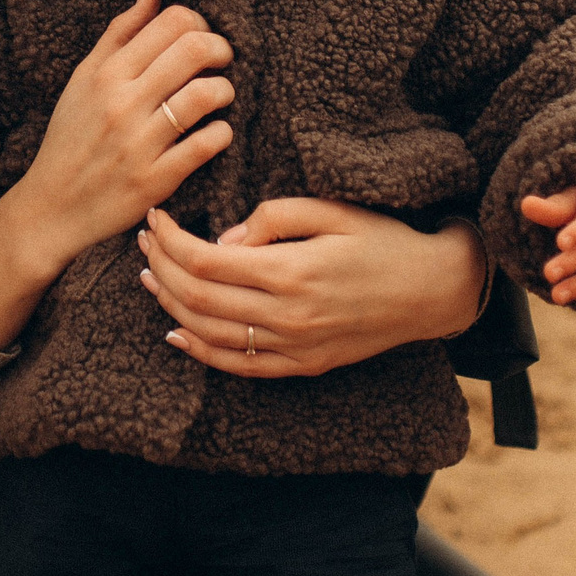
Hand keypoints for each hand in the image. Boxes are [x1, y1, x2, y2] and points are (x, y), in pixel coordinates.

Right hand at [0, 0, 236, 273]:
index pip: (172, 22)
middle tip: (220, 62)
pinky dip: (221, 133)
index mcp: (106, 73)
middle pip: (194, 50)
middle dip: (221, 50)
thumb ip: (121, 33)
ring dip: (224, 91)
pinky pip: (206, 144)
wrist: (52, 207)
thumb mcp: (84, 79)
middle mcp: (122, 103)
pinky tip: (214, 133)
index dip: (199, 23)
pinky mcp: (155, 180)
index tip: (200, 39)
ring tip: (218, 97)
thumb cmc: (71, 138)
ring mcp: (139, 143)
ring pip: (205, 95)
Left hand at [141, 199, 485, 377]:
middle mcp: (287, 316)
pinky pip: (239, 365)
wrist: (431, 290)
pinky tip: (178, 331)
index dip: (170, 241)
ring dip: (170, 305)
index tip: (154, 219)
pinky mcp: (302, 365)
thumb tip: (224, 239)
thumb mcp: (332, 210)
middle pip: (198, 298)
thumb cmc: (382, 240)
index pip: (205, 261)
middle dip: (160, 267)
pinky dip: (201, 351)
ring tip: (149, 277)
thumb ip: (273, 218)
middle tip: (144, 242)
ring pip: (210, 333)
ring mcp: (293, 347)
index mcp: (291, 271)